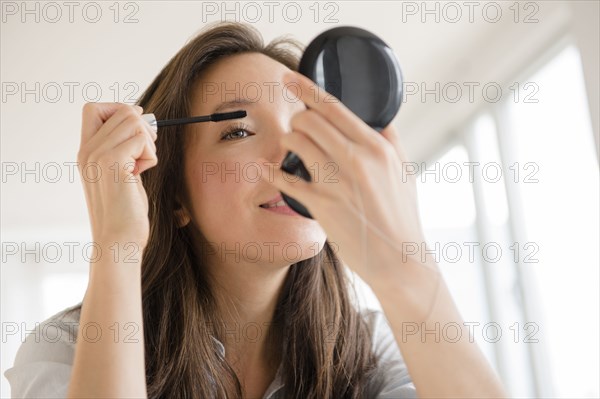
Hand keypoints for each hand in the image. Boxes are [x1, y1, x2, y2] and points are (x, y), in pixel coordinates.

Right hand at [77, 103, 157, 247]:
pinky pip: (142, 140)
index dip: (119, 110)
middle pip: (123, 111)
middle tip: (144, 154)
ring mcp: (98, 156)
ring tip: (141, 166)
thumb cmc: (125, 212)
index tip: (137, 130)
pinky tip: (141, 174)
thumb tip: (141, 117)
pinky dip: (151, 155)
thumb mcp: (120, 174)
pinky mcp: (113, 164)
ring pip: (134, 122)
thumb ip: (123, 148)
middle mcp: (87, 151)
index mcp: (85, 152)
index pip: (94, 108)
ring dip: (149, 142)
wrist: (118, 241)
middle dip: (144, 127)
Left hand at [261, 71, 438, 307]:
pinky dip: (274, 172)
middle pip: (309, 120)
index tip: (288, 77)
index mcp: (377, 147)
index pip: (334, 107)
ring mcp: (338, 182)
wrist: (400, 260)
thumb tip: (378, 118)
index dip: (306, 88)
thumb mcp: (404, 171)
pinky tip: (270, 171)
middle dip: (297, 119)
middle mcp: (357, 160)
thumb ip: (390, 140)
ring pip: (295, 142)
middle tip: (298, 128)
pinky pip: (286, 179)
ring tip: (291, 150)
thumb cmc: (402, 216)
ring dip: (288, 142)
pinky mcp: (322, 205)